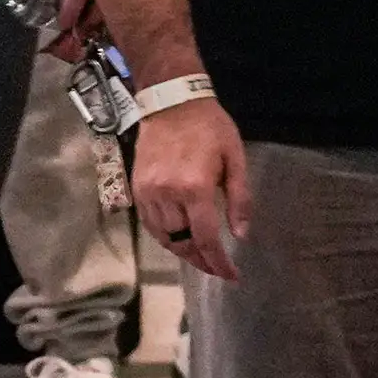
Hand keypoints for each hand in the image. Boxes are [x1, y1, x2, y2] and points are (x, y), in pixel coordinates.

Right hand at [128, 94, 250, 279]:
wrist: (171, 101)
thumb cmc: (210, 126)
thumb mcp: (234, 157)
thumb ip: (239, 198)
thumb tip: (240, 235)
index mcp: (195, 187)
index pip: (206, 238)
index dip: (219, 262)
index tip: (231, 276)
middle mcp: (168, 194)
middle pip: (183, 243)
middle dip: (201, 261)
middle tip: (217, 269)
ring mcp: (148, 192)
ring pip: (164, 237)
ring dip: (183, 250)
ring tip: (200, 256)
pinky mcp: (137, 188)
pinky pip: (150, 224)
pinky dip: (165, 236)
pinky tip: (178, 238)